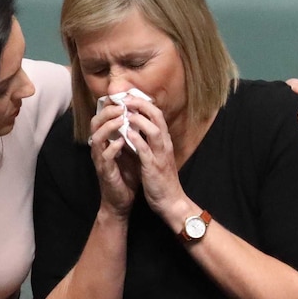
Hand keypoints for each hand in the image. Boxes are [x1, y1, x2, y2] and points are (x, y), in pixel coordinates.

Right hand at [89, 104, 139, 215]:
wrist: (123, 200)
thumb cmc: (127, 175)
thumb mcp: (132, 150)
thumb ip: (133, 134)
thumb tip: (143, 116)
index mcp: (106, 141)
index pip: (103, 117)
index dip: (110, 105)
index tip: (124, 96)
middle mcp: (100, 147)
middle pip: (95, 122)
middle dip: (107, 112)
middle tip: (121, 105)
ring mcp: (100, 159)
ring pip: (96, 137)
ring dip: (109, 127)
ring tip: (121, 120)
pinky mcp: (104, 171)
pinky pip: (104, 157)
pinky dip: (112, 148)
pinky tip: (121, 142)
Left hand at [121, 97, 188, 221]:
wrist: (171, 201)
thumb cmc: (162, 179)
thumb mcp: (157, 156)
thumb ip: (149, 142)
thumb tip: (137, 128)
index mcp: (164, 142)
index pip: (157, 115)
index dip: (144, 104)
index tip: (131, 96)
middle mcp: (164, 145)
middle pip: (157, 117)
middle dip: (142, 105)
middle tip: (127, 98)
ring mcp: (160, 155)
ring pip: (154, 131)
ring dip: (140, 120)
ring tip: (127, 112)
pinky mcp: (153, 167)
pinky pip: (145, 150)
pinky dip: (137, 140)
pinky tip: (126, 133)